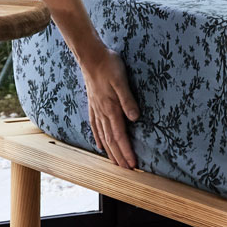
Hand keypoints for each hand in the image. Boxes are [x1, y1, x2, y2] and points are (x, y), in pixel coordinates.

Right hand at [80, 46, 140, 168]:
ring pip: (103, 136)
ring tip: (115, 164)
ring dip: (110, 151)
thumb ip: (128, 100)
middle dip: (119, 157)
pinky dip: (98, 138)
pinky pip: (95, 126)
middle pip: (111, 140)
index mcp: (110, 108)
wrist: (91, 55)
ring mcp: (96, 109)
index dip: (126, 151)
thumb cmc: (109, 65)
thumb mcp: (122, 81)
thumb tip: (135, 118)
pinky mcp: (93, 104)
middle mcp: (102, 112)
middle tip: (127, 170)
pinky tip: (99, 145)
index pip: (119, 135)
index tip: (133, 164)